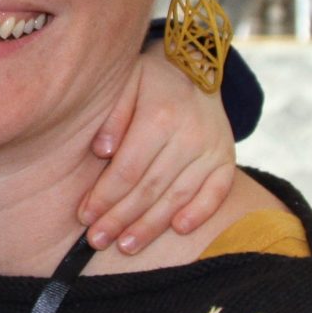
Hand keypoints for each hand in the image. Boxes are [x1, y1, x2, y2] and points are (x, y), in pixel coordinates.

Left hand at [78, 52, 237, 253]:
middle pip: (150, 188)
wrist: (195, 67)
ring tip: (127, 245)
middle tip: (97, 241)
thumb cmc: (149, 80)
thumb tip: (101, 151)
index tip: (85, 217)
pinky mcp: (226, 159)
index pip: (128, 169)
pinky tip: (178, 230)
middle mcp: (190, 135)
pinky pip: (216, 192)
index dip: (105, 197)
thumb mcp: (124, 82)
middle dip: (121, 219)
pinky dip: (199, 213)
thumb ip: (111, 116)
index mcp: (160, 116)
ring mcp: (212, 149)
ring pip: (179, 196)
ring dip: (151, 226)